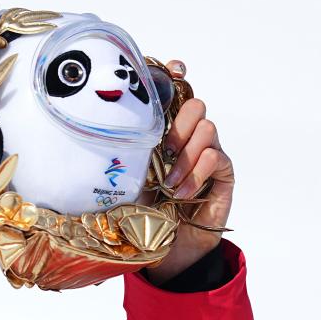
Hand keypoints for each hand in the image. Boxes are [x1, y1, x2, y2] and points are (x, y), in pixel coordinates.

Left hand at [145, 62, 234, 284]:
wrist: (167, 250)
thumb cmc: (144, 215)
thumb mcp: (127, 180)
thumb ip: (124, 155)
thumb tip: (98, 132)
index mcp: (163, 133)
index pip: (176, 92)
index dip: (176, 75)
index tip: (173, 69)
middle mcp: (187, 138)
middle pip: (194, 104)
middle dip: (178, 123)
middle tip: (163, 150)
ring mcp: (207, 153)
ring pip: (206, 127)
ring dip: (185, 155)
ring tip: (170, 183)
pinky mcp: (222, 173)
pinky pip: (215, 155)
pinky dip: (196, 172)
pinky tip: (182, 192)